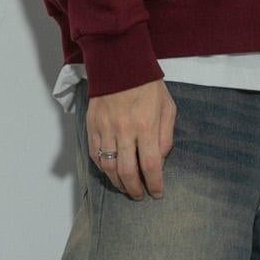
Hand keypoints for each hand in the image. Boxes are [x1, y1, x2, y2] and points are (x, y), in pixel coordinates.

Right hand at [85, 79, 175, 199]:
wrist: (119, 64)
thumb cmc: (148, 85)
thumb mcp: (167, 108)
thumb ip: (165, 136)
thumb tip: (160, 161)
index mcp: (146, 125)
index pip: (150, 165)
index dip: (154, 184)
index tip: (157, 193)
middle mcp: (124, 130)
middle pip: (127, 171)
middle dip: (135, 189)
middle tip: (140, 195)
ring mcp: (105, 129)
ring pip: (108, 167)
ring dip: (117, 183)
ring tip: (125, 188)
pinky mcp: (92, 125)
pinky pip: (95, 154)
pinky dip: (103, 168)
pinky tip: (111, 172)